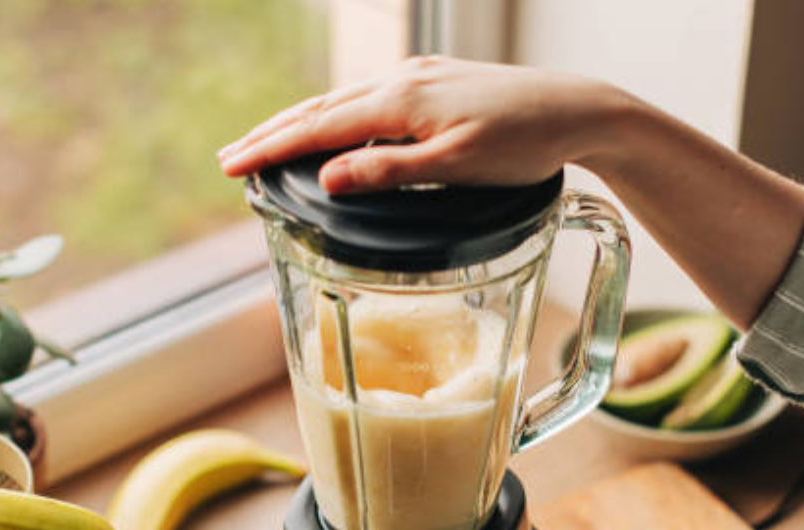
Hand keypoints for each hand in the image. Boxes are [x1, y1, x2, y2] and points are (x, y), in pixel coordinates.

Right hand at [218, 56, 631, 192]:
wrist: (576, 109)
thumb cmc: (524, 142)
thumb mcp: (457, 167)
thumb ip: (391, 172)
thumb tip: (327, 176)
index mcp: (401, 103)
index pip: (318, 127)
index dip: (270, 149)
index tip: (231, 167)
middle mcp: (402, 82)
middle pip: (319, 108)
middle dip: (270, 134)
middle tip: (227, 158)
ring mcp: (418, 78)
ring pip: (341, 101)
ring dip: (298, 123)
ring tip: (264, 143)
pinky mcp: (434, 82)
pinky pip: (367, 98)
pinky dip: (334, 115)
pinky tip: (331, 128)